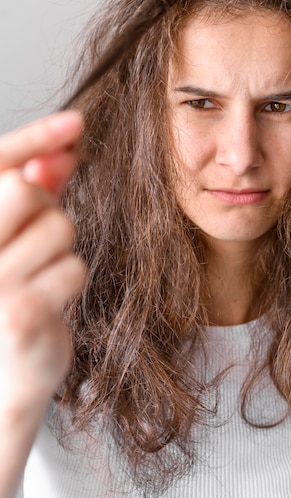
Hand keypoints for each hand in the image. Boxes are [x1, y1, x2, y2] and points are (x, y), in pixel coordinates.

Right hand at [0, 112, 86, 497]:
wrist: (3, 376)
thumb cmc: (10, 298)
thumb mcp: (18, 238)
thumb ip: (36, 191)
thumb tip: (64, 149)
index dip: (35, 137)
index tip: (76, 121)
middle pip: (25, 191)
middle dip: (45, 207)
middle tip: (37, 238)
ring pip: (59, 228)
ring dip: (62, 250)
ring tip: (40, 277)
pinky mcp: (19, 312)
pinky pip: (74, 267)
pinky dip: (71, 281)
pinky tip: (50, 302)